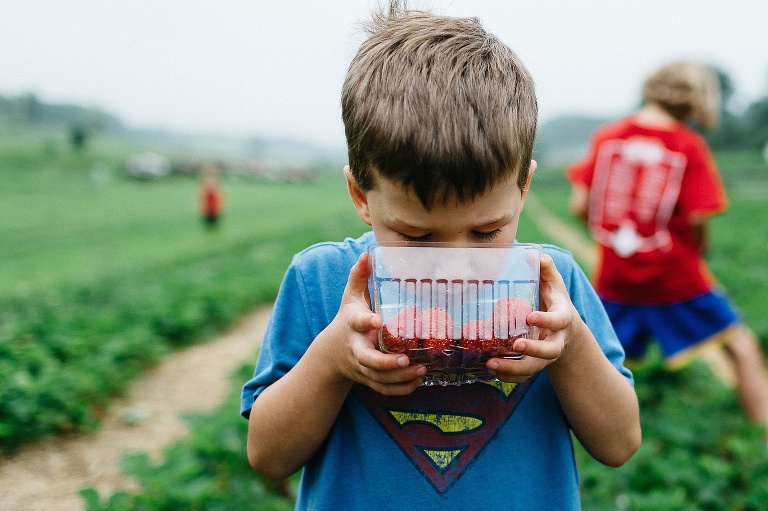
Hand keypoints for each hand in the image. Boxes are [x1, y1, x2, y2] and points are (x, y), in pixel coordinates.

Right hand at [320, 252, 425, 394]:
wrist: (332, 353)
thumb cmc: (347, 320)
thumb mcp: (350, 297)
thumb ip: (359, 277)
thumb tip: (367, 254)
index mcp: (352, 326)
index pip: (357, 322)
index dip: (366, 322)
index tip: (377, 320)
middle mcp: (356, 348)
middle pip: (367, 359)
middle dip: (385, 363)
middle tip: (404, 359)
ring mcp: (362, 367)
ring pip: (379, 378)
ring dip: (400, 377)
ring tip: (421, 370)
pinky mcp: (369, 379)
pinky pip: (383, 389)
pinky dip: (400, 389)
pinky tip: (417, 382)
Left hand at [486, 254, 574, 382]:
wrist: (566, 333)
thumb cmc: (554, 303)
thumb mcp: (554, 285)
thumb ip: (546, 270)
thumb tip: (536, 254)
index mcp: (562, 319)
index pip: (558, 321)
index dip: (546, 320)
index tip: (530, 317)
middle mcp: (555, 340)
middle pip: (549, 351)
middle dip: (534, 350)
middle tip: (516, 345)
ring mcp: (544, 356)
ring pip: (533, 368)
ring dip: (513, 368)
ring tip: (492, 364)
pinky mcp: (534, 365)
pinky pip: (522, 376)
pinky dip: (508, 376)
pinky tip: (492, 370)